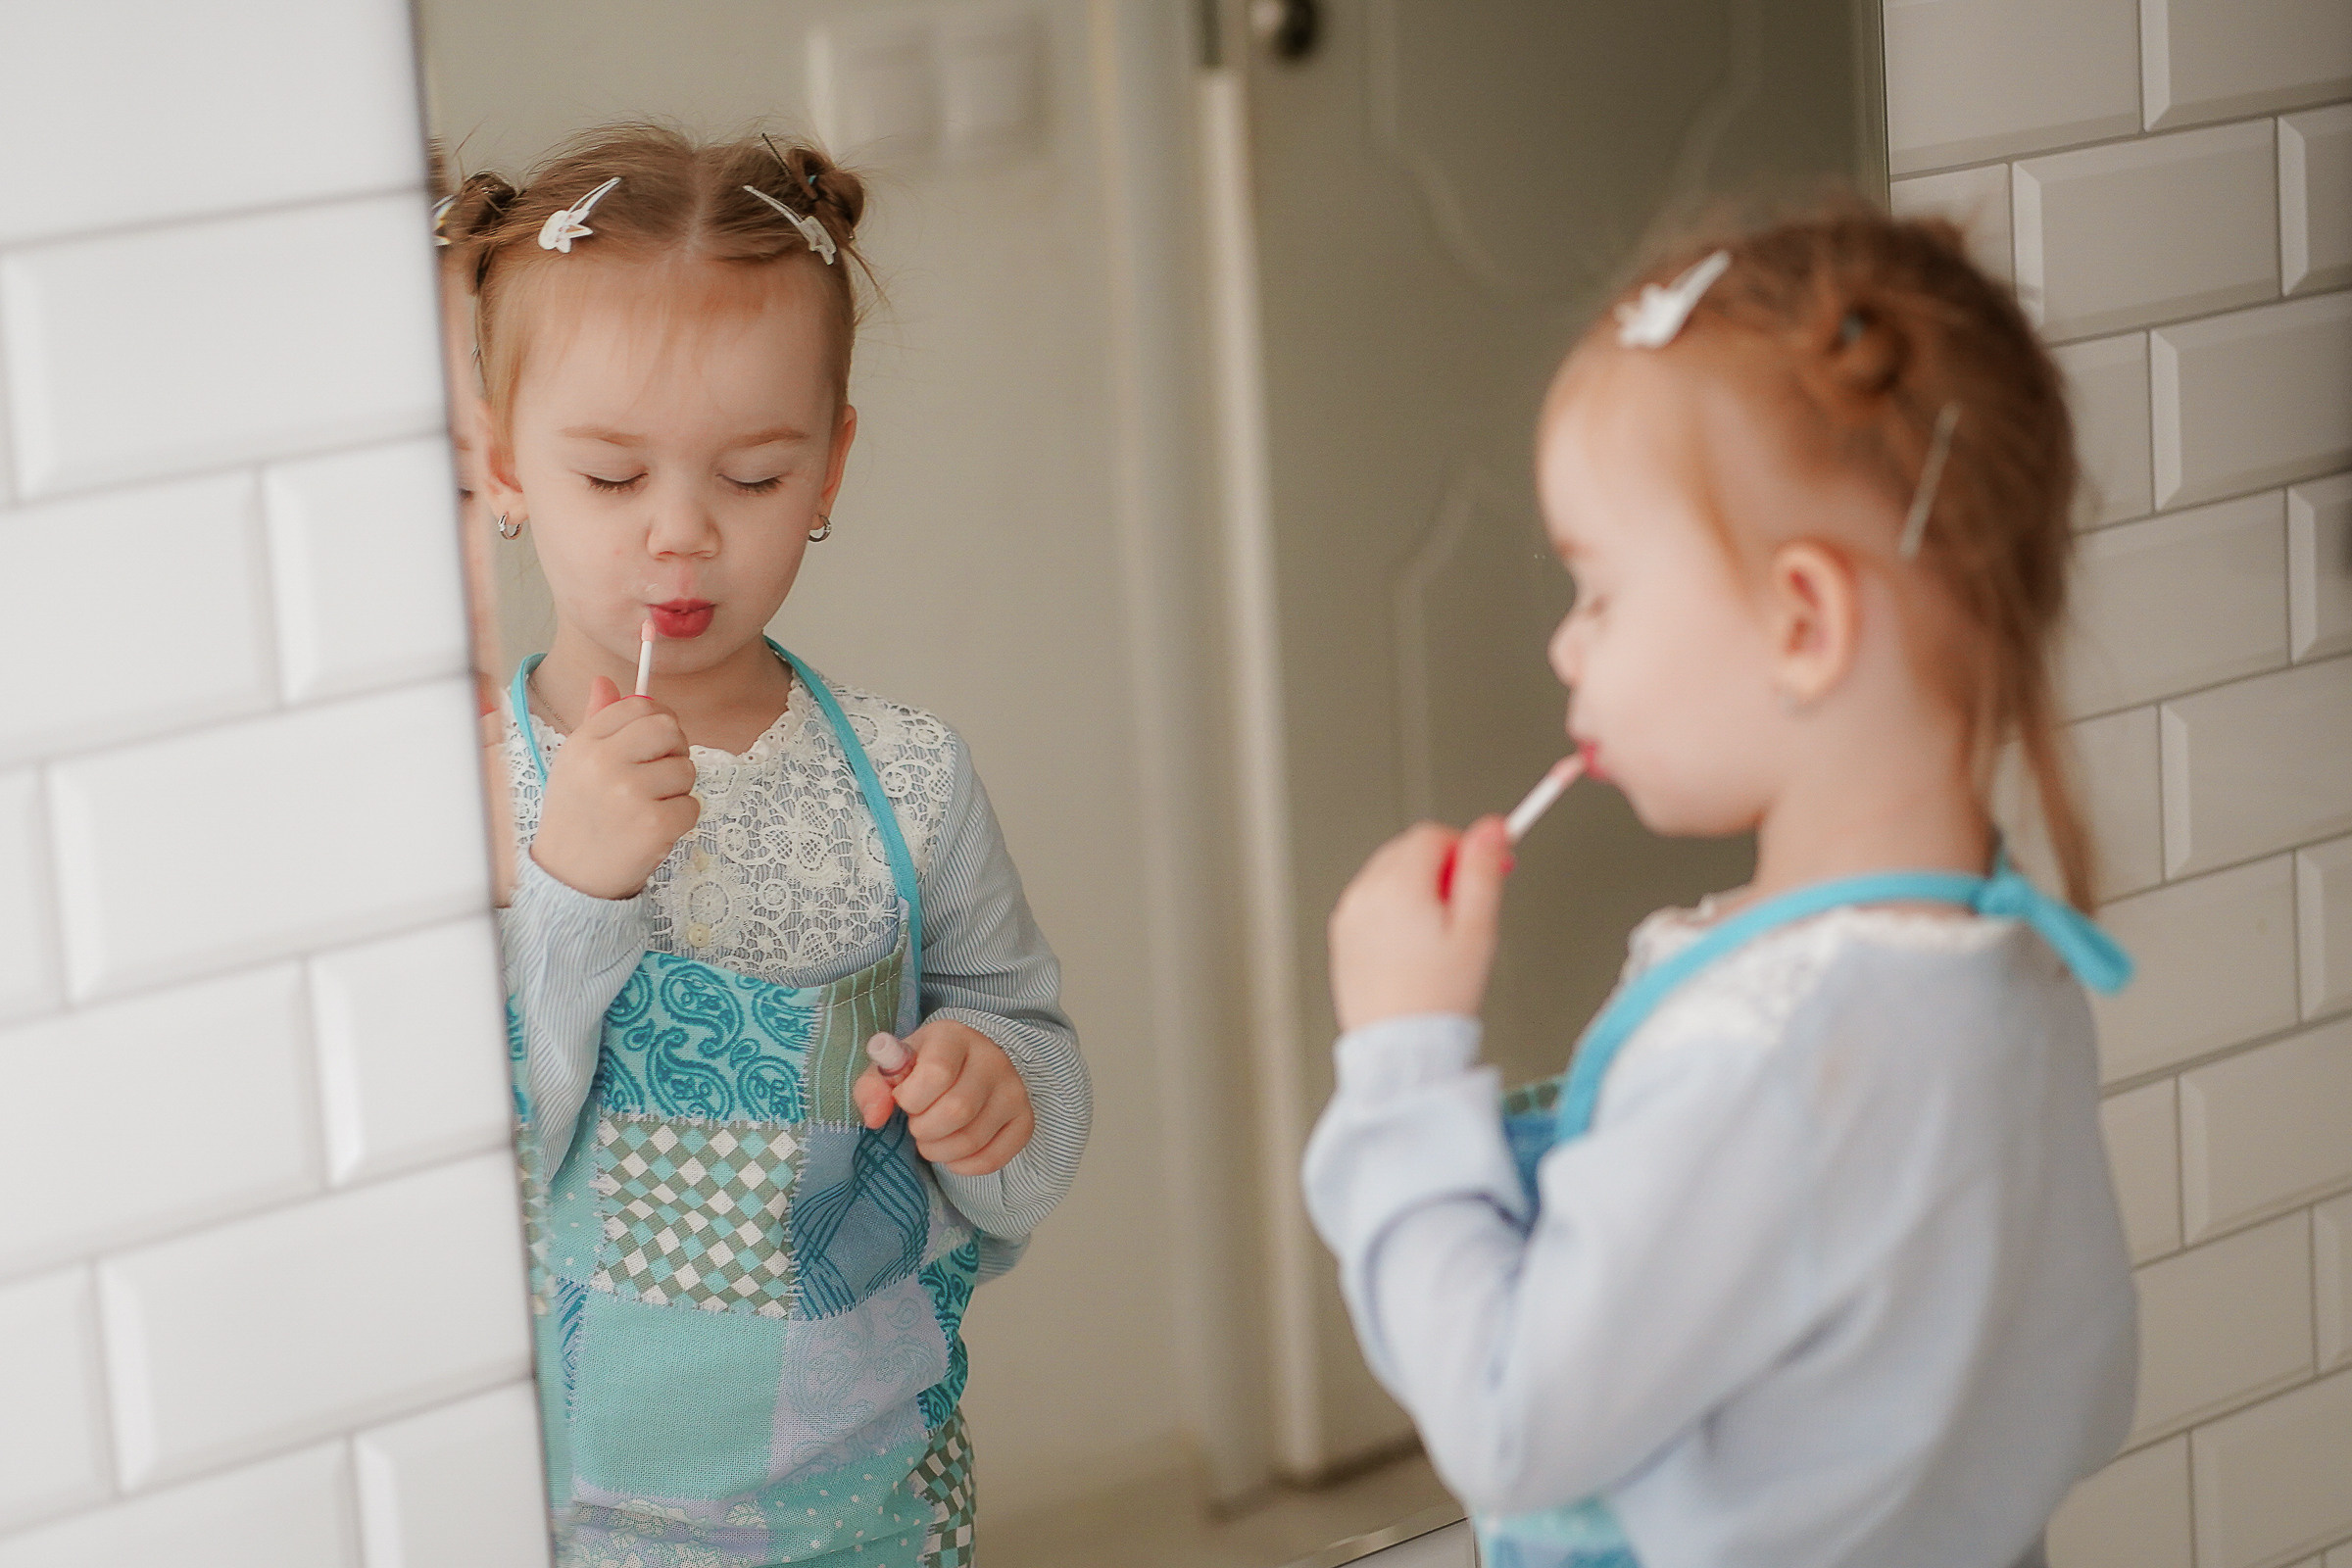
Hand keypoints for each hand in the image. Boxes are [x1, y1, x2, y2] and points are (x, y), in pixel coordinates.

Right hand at [529, 677, 699, 898]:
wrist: (571, 877)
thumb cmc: (579, 816)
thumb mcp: (576, 764)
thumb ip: (596, 721)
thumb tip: (606, 681)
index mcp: (585, 743)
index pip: (639, 705)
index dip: (656, 721)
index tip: (653, 743)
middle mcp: (604, 762)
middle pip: (669, 728)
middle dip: (674, 749)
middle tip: (659, 774)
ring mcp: (630, 793)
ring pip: (685, 768)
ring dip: (677, 789)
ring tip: (648, 807)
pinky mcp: (655, 825)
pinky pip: (692, 805)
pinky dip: (681, 819)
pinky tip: (654, 830)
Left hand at [851, 1019, 1034, 1175]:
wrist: (965, 1066)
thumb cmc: (920, 1069)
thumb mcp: (890, 1070)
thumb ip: (872, 1088)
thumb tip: (875, 1118)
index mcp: (954, 1036)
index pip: (936, 1075)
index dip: (910, 1099)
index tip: (904, 1099)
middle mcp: (992, 1059)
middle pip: (956, 1111)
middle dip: (923, 1129)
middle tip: (917, 1125)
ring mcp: (1013, 1090)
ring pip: (973, 1139)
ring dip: (939, 1151)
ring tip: (931, 1139)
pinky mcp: (1024, 1120)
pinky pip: (993, 1159)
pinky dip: (964, 1166)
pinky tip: (953, 1153)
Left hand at [1328, 815, 1511, 1031]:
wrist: (1402, 1048)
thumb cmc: (1438, 997)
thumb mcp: (1476, 929)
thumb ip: (1482, 870)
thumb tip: (1491, 829)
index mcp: (1398, 886)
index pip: (1432, 836)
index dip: (1465, 847)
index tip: (1487, 869)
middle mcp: (1365, 894)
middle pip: (1408, 851)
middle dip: (1442, 867)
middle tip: (1467, 908)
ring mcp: (1349, 916)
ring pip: (1389, 875)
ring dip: (1417, 887)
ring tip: (1440, 936)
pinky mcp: (1343, 937)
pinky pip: (1372, 904)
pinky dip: (1395, 910)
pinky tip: (1415, 948)